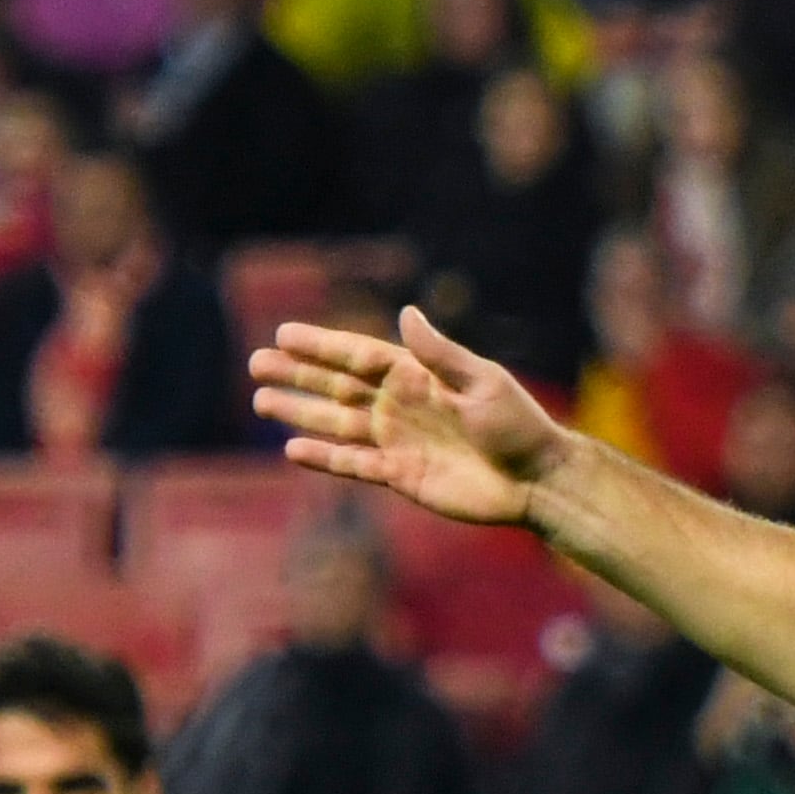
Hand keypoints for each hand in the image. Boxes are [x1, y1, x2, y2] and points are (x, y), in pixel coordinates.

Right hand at [250, 308, 558, 528]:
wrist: (537, 480)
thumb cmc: (518, 425)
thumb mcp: (482, 383)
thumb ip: (439, 354)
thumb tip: (406, 313)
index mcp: (418, 375)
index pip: (359, 355)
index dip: (322, 345)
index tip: (284, 334)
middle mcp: (401, 404)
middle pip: (338, 385)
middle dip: (298, 373)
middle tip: (256, 363)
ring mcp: (398, 439)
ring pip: (337, 422)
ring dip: (300, 411)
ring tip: (262, 401)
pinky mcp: (401, 475)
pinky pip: (354, 463)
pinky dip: (324, 457)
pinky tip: (292, 449)